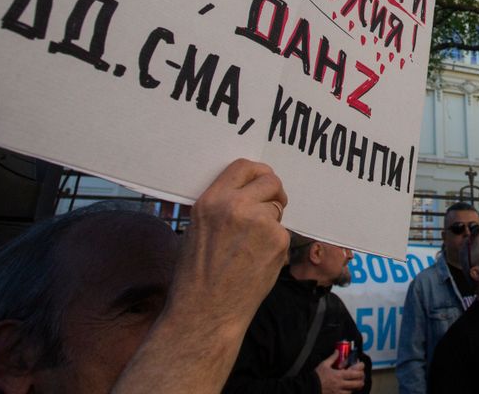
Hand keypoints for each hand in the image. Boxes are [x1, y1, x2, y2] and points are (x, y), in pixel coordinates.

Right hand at [168, 159, 289, 334]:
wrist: (206, 313)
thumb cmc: (196, 276)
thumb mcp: (197, 229)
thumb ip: (221, 207)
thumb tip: (245, 193)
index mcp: (212, 201)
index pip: (244, 167)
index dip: (257, 173)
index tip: (262, 181)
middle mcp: (236, 206)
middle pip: (270, 181)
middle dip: (273, 193)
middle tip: (269, 208)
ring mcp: (260, 223)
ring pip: (277, 208)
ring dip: (272, 221)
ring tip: (252, 246)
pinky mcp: (278, 241)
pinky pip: (282, 233)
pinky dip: (275, 244)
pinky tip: (258, 261)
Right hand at [315, 351, 365, 392]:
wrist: (310, 387)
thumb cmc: (317, 376)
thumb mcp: (324, 364)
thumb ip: (332, 358)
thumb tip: (337, 351)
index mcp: (339, 375)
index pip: (355, 373)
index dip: (361, 370)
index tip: (361, 366)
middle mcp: (341, 385)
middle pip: (357, 384)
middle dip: (361, 380)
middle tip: (361, 376)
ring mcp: (339, 392)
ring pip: (353, 391)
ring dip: (355, 387)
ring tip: (355, 383)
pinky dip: (349, 392)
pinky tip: (348, 389)